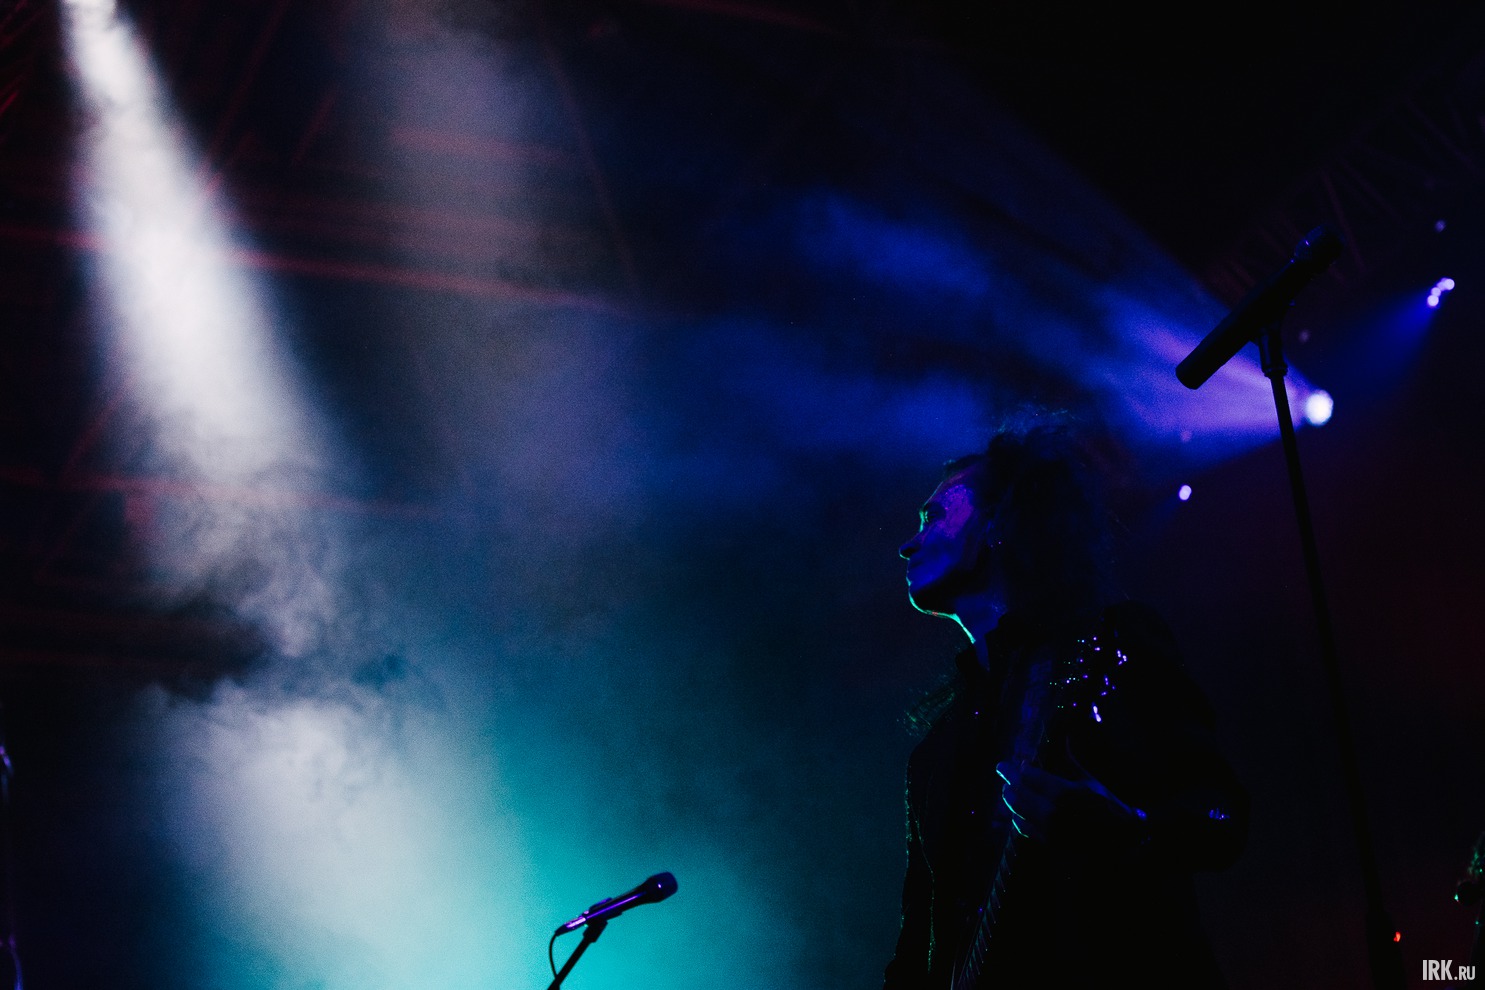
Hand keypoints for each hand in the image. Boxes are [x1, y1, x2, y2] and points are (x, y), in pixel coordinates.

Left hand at [995, 756, 1139, 847]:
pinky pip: (1024, 829)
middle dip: (1008, 779)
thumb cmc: (1107, 805)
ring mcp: (1050, 829)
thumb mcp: (1089, 780)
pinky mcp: (1049, 843)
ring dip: (1010, 797)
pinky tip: (1016, 811)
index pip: (1030, 776)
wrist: (1121, 838)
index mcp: (1065, 792)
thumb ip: (1068, 760)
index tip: (1016, 762)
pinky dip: (1017, 817)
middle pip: (1019, 792)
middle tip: (1002, 768)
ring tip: (1007, 788)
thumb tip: (1062, 736)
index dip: (1020, 768)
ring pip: (1018, 811)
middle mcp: (1054, 811)